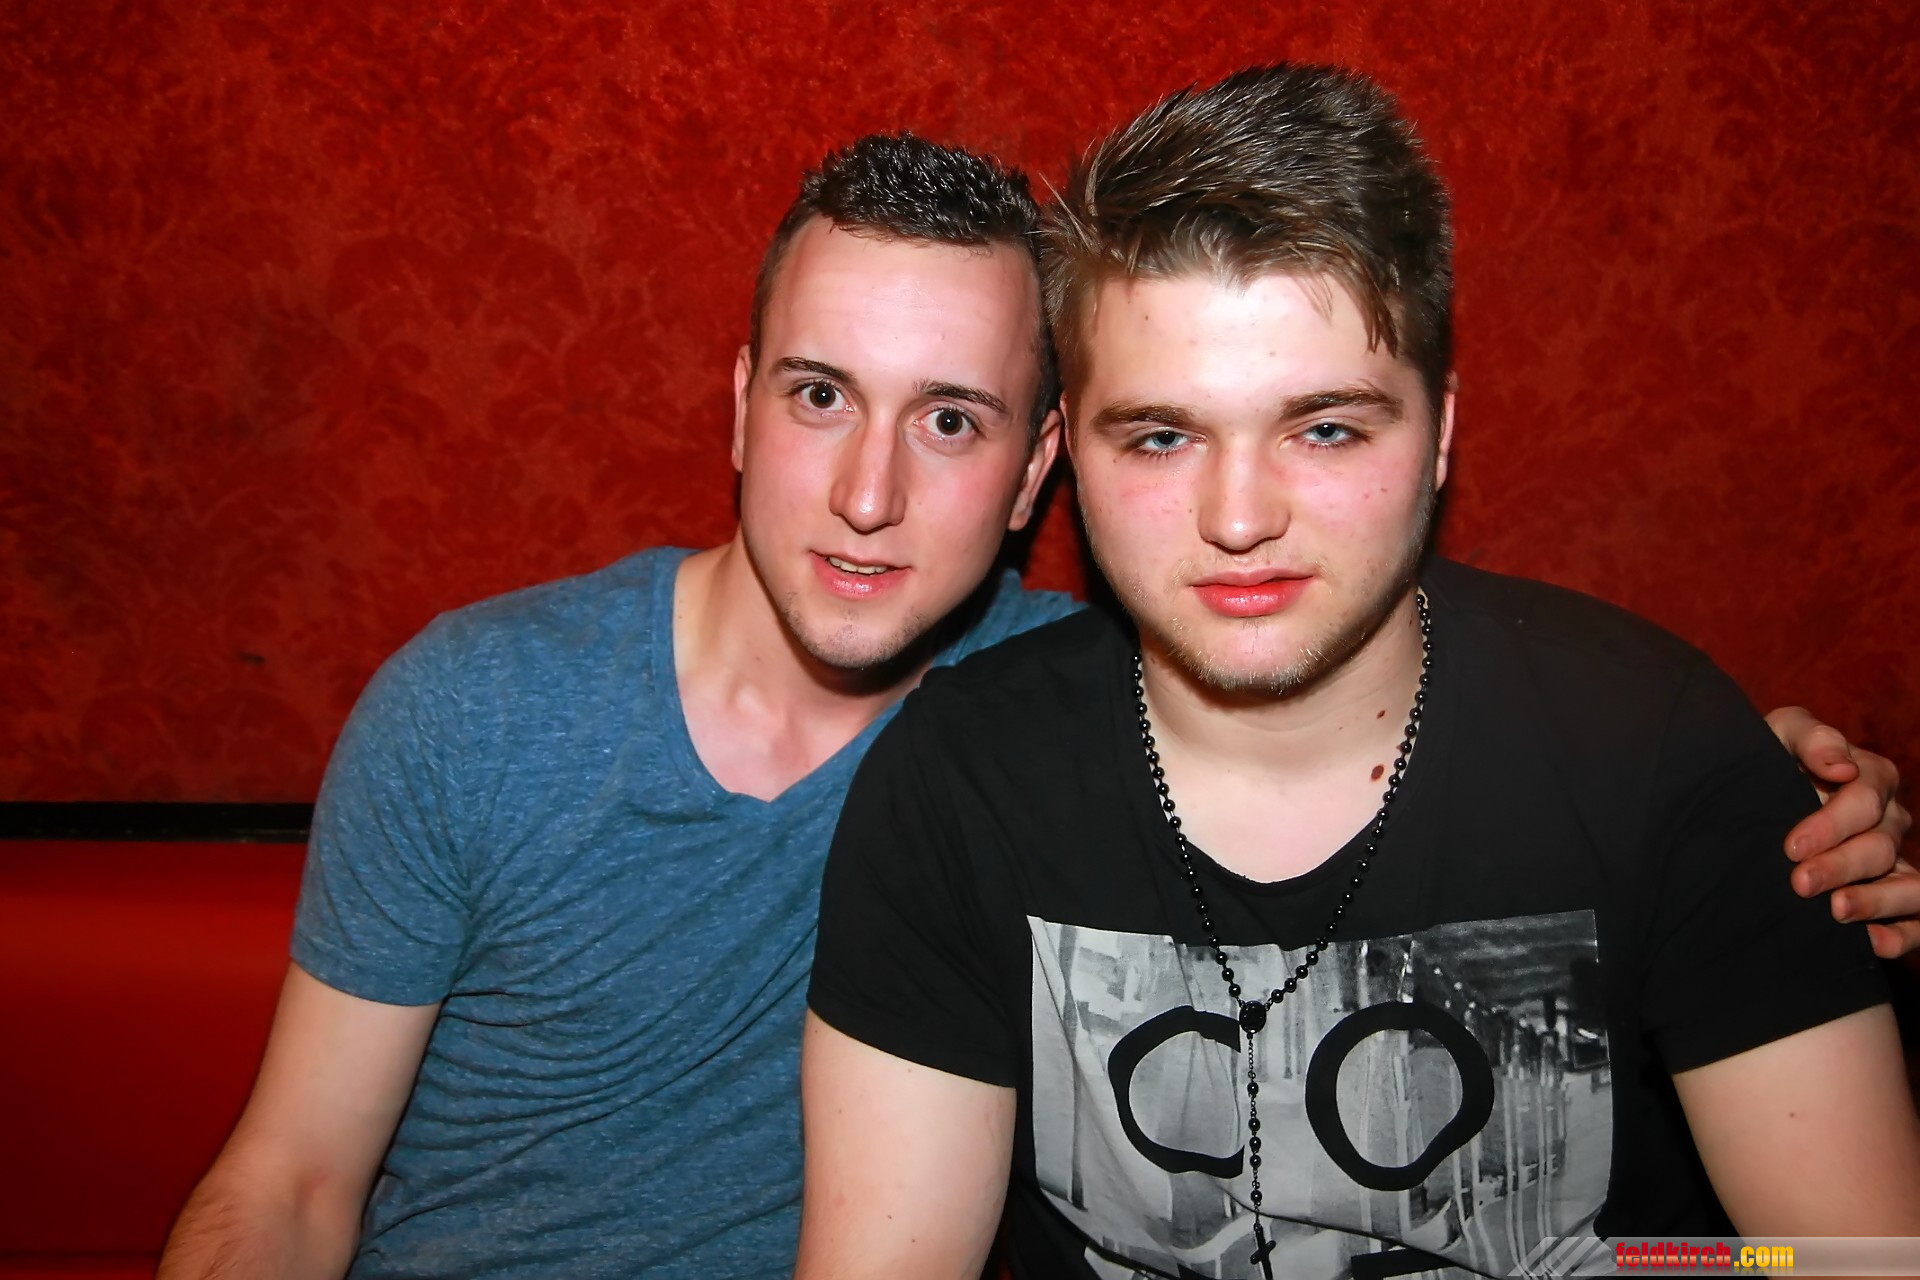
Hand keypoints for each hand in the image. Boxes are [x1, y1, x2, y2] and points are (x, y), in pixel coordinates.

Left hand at [1766, 706, 1916, 958]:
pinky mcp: (1893, 898)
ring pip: (1910, 886)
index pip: (1866, 800)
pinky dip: (1903, 934)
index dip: (1831, 824)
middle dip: (1841, 866)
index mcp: (1871, 778)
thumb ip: (1811, 738)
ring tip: (1837, 912)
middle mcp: (1889, 821)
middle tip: (1800, 883)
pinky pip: (1917, 920)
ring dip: (1877, 901)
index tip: (1791, 846)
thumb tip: (1842, 767)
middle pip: (1880, 846)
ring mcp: (1895, 861)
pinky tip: (1874, 944)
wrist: (1751, 799)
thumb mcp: (1781, 735)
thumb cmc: (1769, 761)